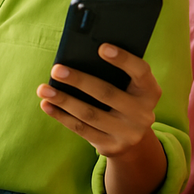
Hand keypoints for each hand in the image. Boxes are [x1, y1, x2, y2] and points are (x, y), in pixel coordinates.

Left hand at [35, 44, 166, 193]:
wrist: (133, 139)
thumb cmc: (123, 99)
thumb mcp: (129, 87)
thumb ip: (114, 73)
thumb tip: (78, 56)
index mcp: (149, 91)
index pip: (141, 72)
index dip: (123, 59)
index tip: (101, 47)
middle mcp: (142, 113)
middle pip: (107, 94)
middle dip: (79, 81)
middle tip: (56, 69)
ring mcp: (127, 133)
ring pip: (90, 114)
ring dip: (64, 100)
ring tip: (43, 89)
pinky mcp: (110, 146)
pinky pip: (81, 129)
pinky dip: (61, 116)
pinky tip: (46, 104)